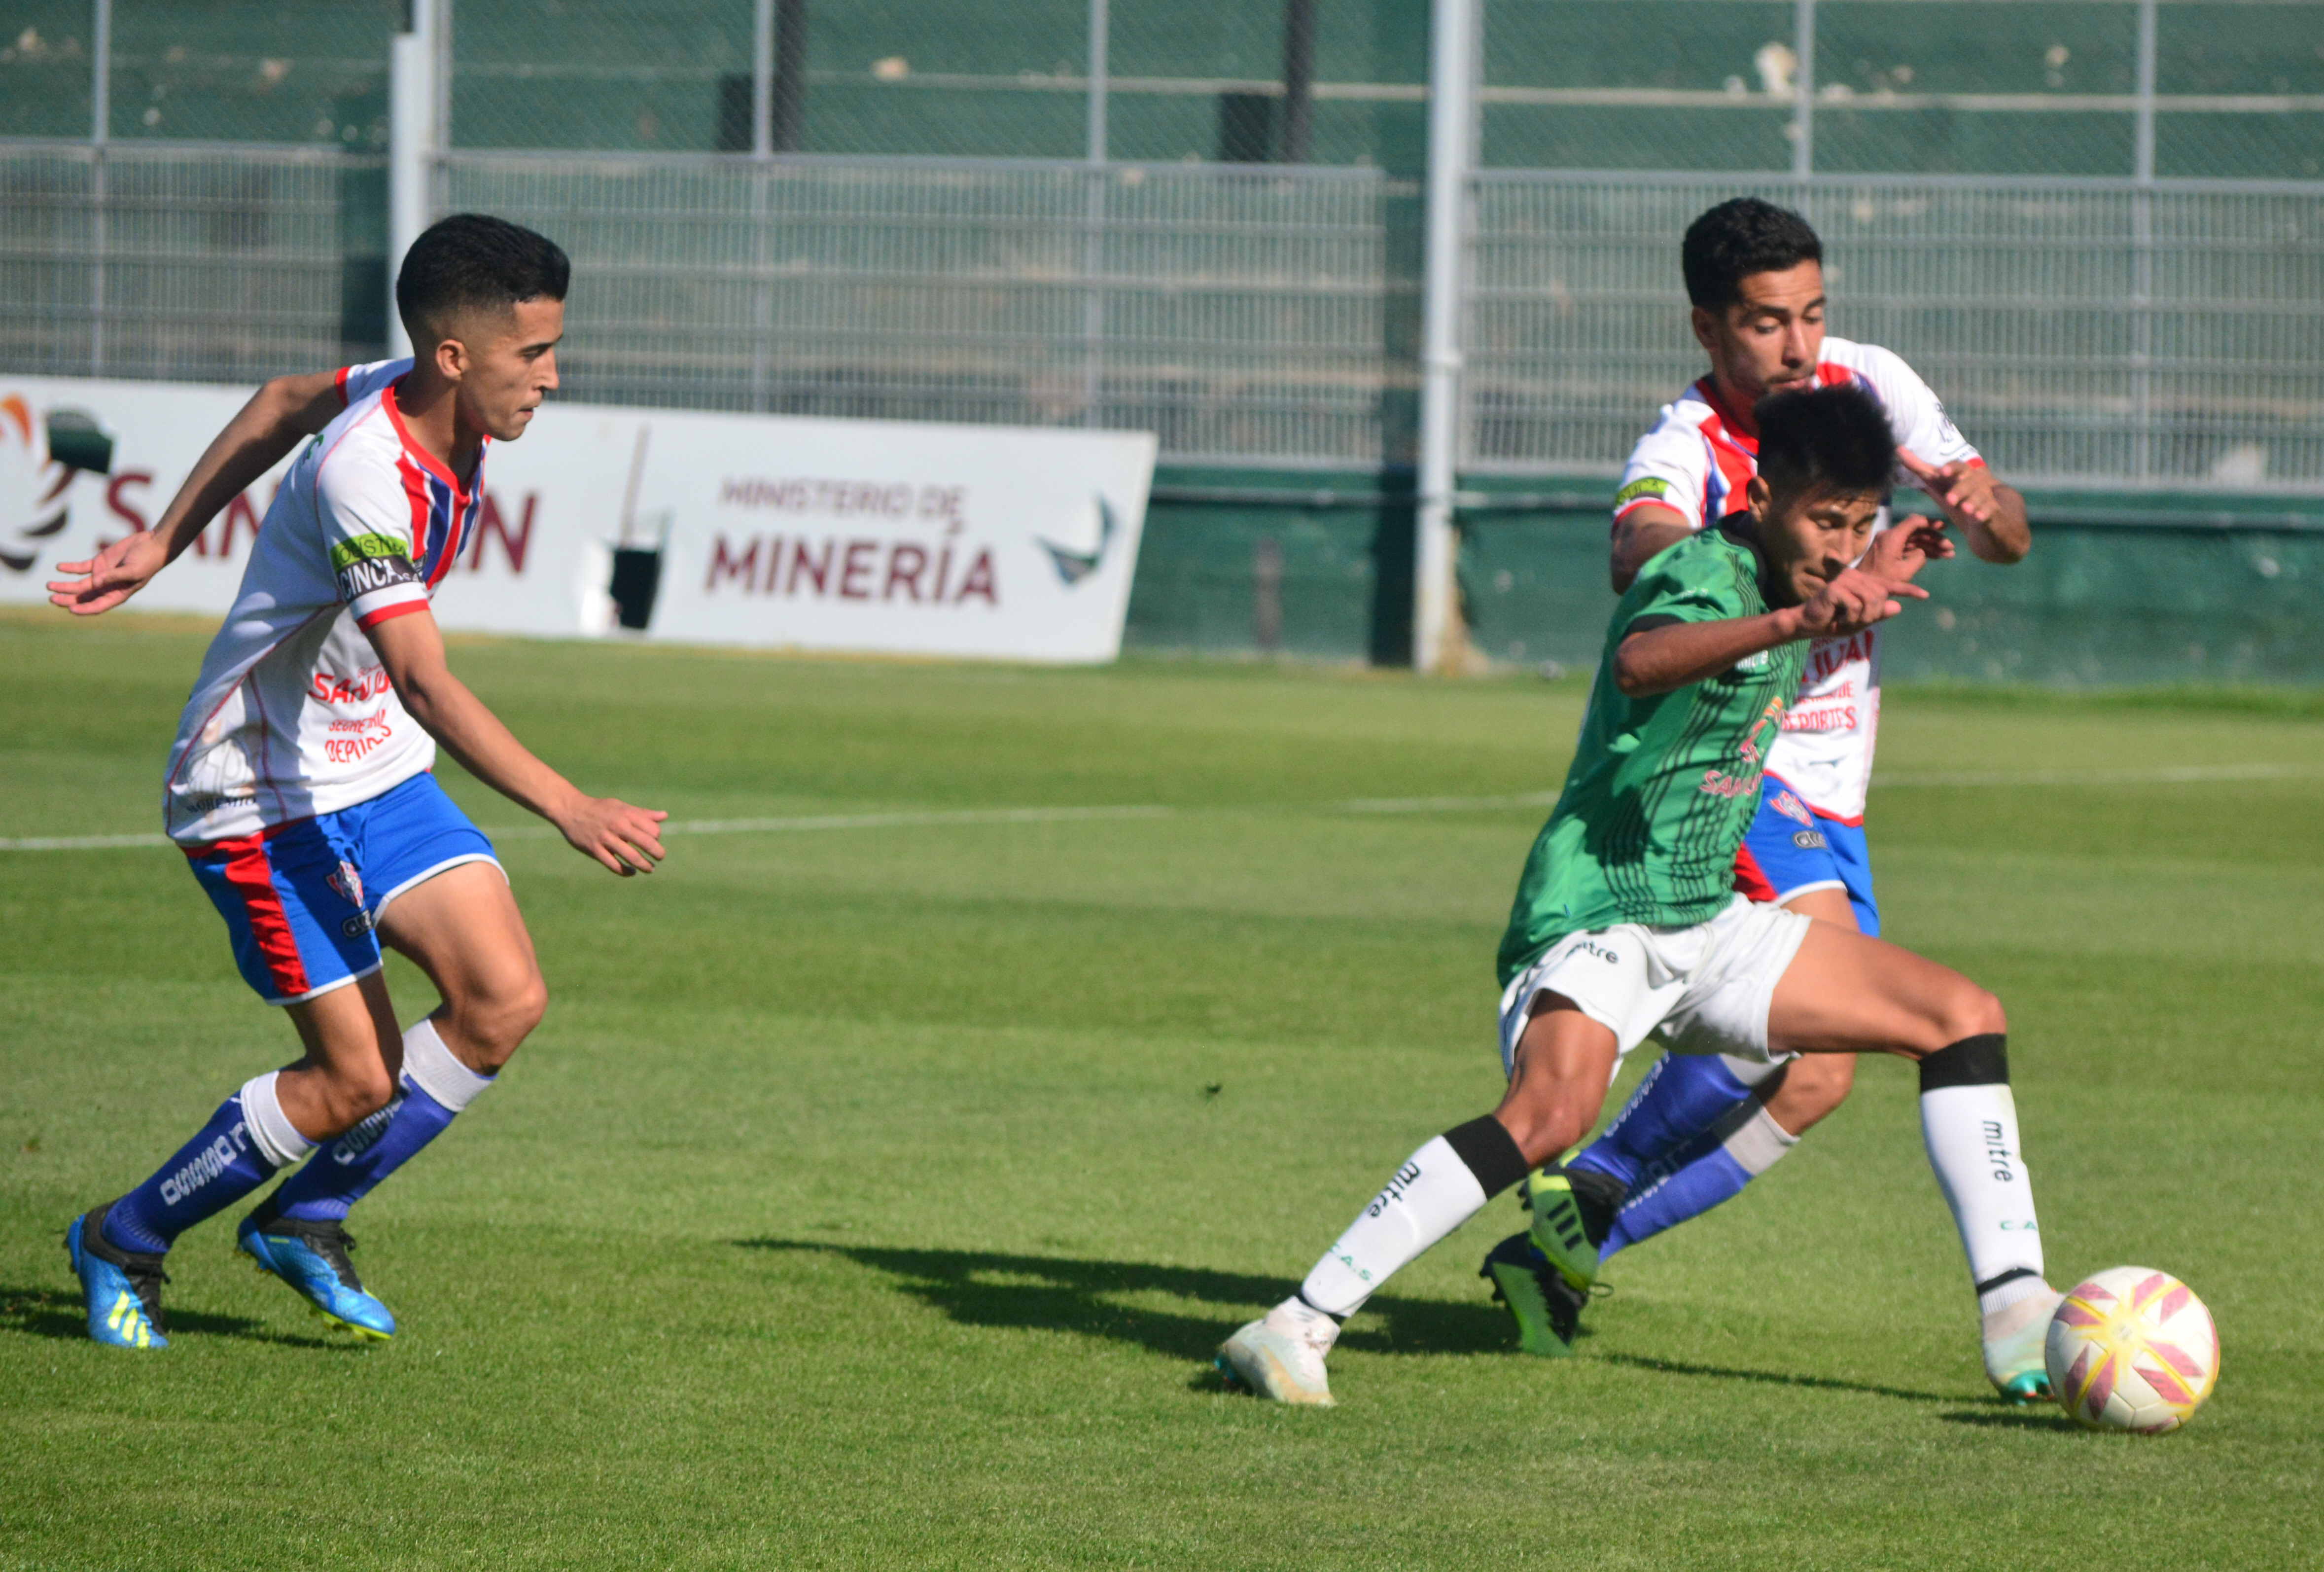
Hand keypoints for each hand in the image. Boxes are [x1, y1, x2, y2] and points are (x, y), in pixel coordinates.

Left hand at [47, 531, 167, 614]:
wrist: (151, 544)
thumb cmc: (147, 561)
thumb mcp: (133, 571)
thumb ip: (114, 576)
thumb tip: (95, 582)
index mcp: (117, 594)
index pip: (97, 606)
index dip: (84, 609)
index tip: (70, 609)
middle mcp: (107, 588)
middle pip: (83, 597)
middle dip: (67, 599)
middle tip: (52, 598)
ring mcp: (101, 576)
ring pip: (78, 585)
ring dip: (63, 586)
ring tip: (49, 585)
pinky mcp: (99, 563)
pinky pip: (80, 568)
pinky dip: (69, 568)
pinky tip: (59, 567)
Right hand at [555, 795, 668, 875]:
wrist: (571, 810)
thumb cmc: (600, 808)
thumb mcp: (621, 806)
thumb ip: (643, 813)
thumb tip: (665, 816)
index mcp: (626, 814)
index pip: (652, 829)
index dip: (657, 836)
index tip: (654, 840)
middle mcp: (618, 826)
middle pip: (646, 843)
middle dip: (657, 853)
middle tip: (660, 857)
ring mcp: (606, 839)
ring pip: (631, 857)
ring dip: (644, 866)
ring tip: (650, 869)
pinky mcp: (595, 850)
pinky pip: (614, 865)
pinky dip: (625, 871)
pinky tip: (631, 872)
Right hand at [1795, 564, 1926, 639]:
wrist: (1807, 623)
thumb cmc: (1832, 622)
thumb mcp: (1860, 621)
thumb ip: (1878, 613)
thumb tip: (1897, 606)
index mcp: (1862, 581)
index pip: (1888, 585)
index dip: (1907, 590)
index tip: (1925, 595)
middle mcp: (1854, 575)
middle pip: (1880, 595)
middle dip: (1872, 614)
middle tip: (1855, 623)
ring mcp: (1845, 579)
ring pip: (1871, 600)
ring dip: (1861, 618)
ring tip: (1847, 622)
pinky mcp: (1836, 587)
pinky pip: (1856, 605)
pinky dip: (1850, 618)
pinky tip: (1839, 619)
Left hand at [1861, 511, 1953, 583]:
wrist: (1861, 588)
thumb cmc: (1881, 581)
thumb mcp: (1904, 572)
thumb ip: (1918, 559)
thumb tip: (1922, 553)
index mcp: (1892, 537)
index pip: (1914, 521)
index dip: (1931, 522)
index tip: (1944, 527)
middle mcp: (1889, 536)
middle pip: (1916, 531)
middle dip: (1935, 539)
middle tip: (1950, 548)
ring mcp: (1888, 543)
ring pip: (1913, 540)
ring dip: (1930, 546)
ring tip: (1948, 555)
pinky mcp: (1888, 551)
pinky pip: (1907, 547)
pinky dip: (1920, 551)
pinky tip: (1936, 557)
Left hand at [1897, 448, 2000, 528]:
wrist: (1979, 515)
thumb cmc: (1955, 494)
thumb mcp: (1936, 482)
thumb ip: (1919, 467)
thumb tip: (1898, 449)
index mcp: (1962, 474)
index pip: (1959, 467)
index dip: (1951, 468)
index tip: (1942, 472)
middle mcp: (1975, 483)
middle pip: (1970, 482)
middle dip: (1960, 489)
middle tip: (1950, 499)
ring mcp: (1985, 497)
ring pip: (1981, 497)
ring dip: (1972, 502)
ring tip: (1964, 508)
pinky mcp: (1992, 511)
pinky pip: (1990, 511)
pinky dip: (1984, 513)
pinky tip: (1978, 517)